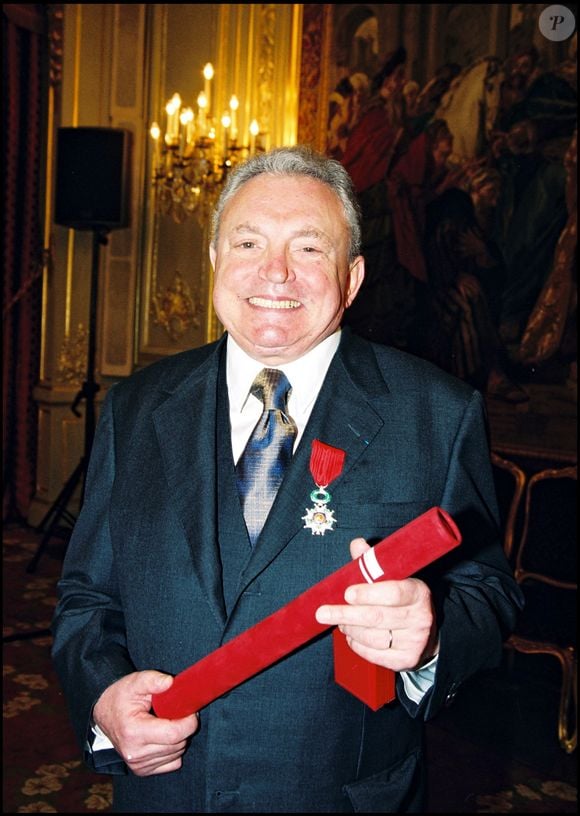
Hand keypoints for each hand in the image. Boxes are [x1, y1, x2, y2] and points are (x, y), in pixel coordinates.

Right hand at [92, 670, 198, 775]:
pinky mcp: (142, 770)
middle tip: (180, 711)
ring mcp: (138, 765)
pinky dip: (174, 750)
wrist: (105, 714)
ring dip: (180, 738)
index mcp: (134, 732)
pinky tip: (165, 737)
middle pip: (178, 744)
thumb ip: (153, 679)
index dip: (189, 721)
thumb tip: (170, 682)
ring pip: (177, 754)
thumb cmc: (121, 697)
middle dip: (185, 727)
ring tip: (168, 722)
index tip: (191, 709)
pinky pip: (173, 763)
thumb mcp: (135, 682)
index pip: (174, 734)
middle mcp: (135, 753)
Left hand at [315, 538, 438, 671]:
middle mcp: (421, 617)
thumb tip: (357, 545)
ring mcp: (415, 641)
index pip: (394, 592)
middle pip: (377, 617)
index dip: (368, 593)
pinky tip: (351, 636)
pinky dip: (357, 645)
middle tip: (323, 612)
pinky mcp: (406, 660)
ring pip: (373, 637)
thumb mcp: (393, 577)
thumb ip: (373, 563)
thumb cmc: (402, 599)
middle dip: (346, 614)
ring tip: (341, 622)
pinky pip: (374, 655)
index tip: (347, 594)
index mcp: (418, 592)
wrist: (426, 633)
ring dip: (350, 629)